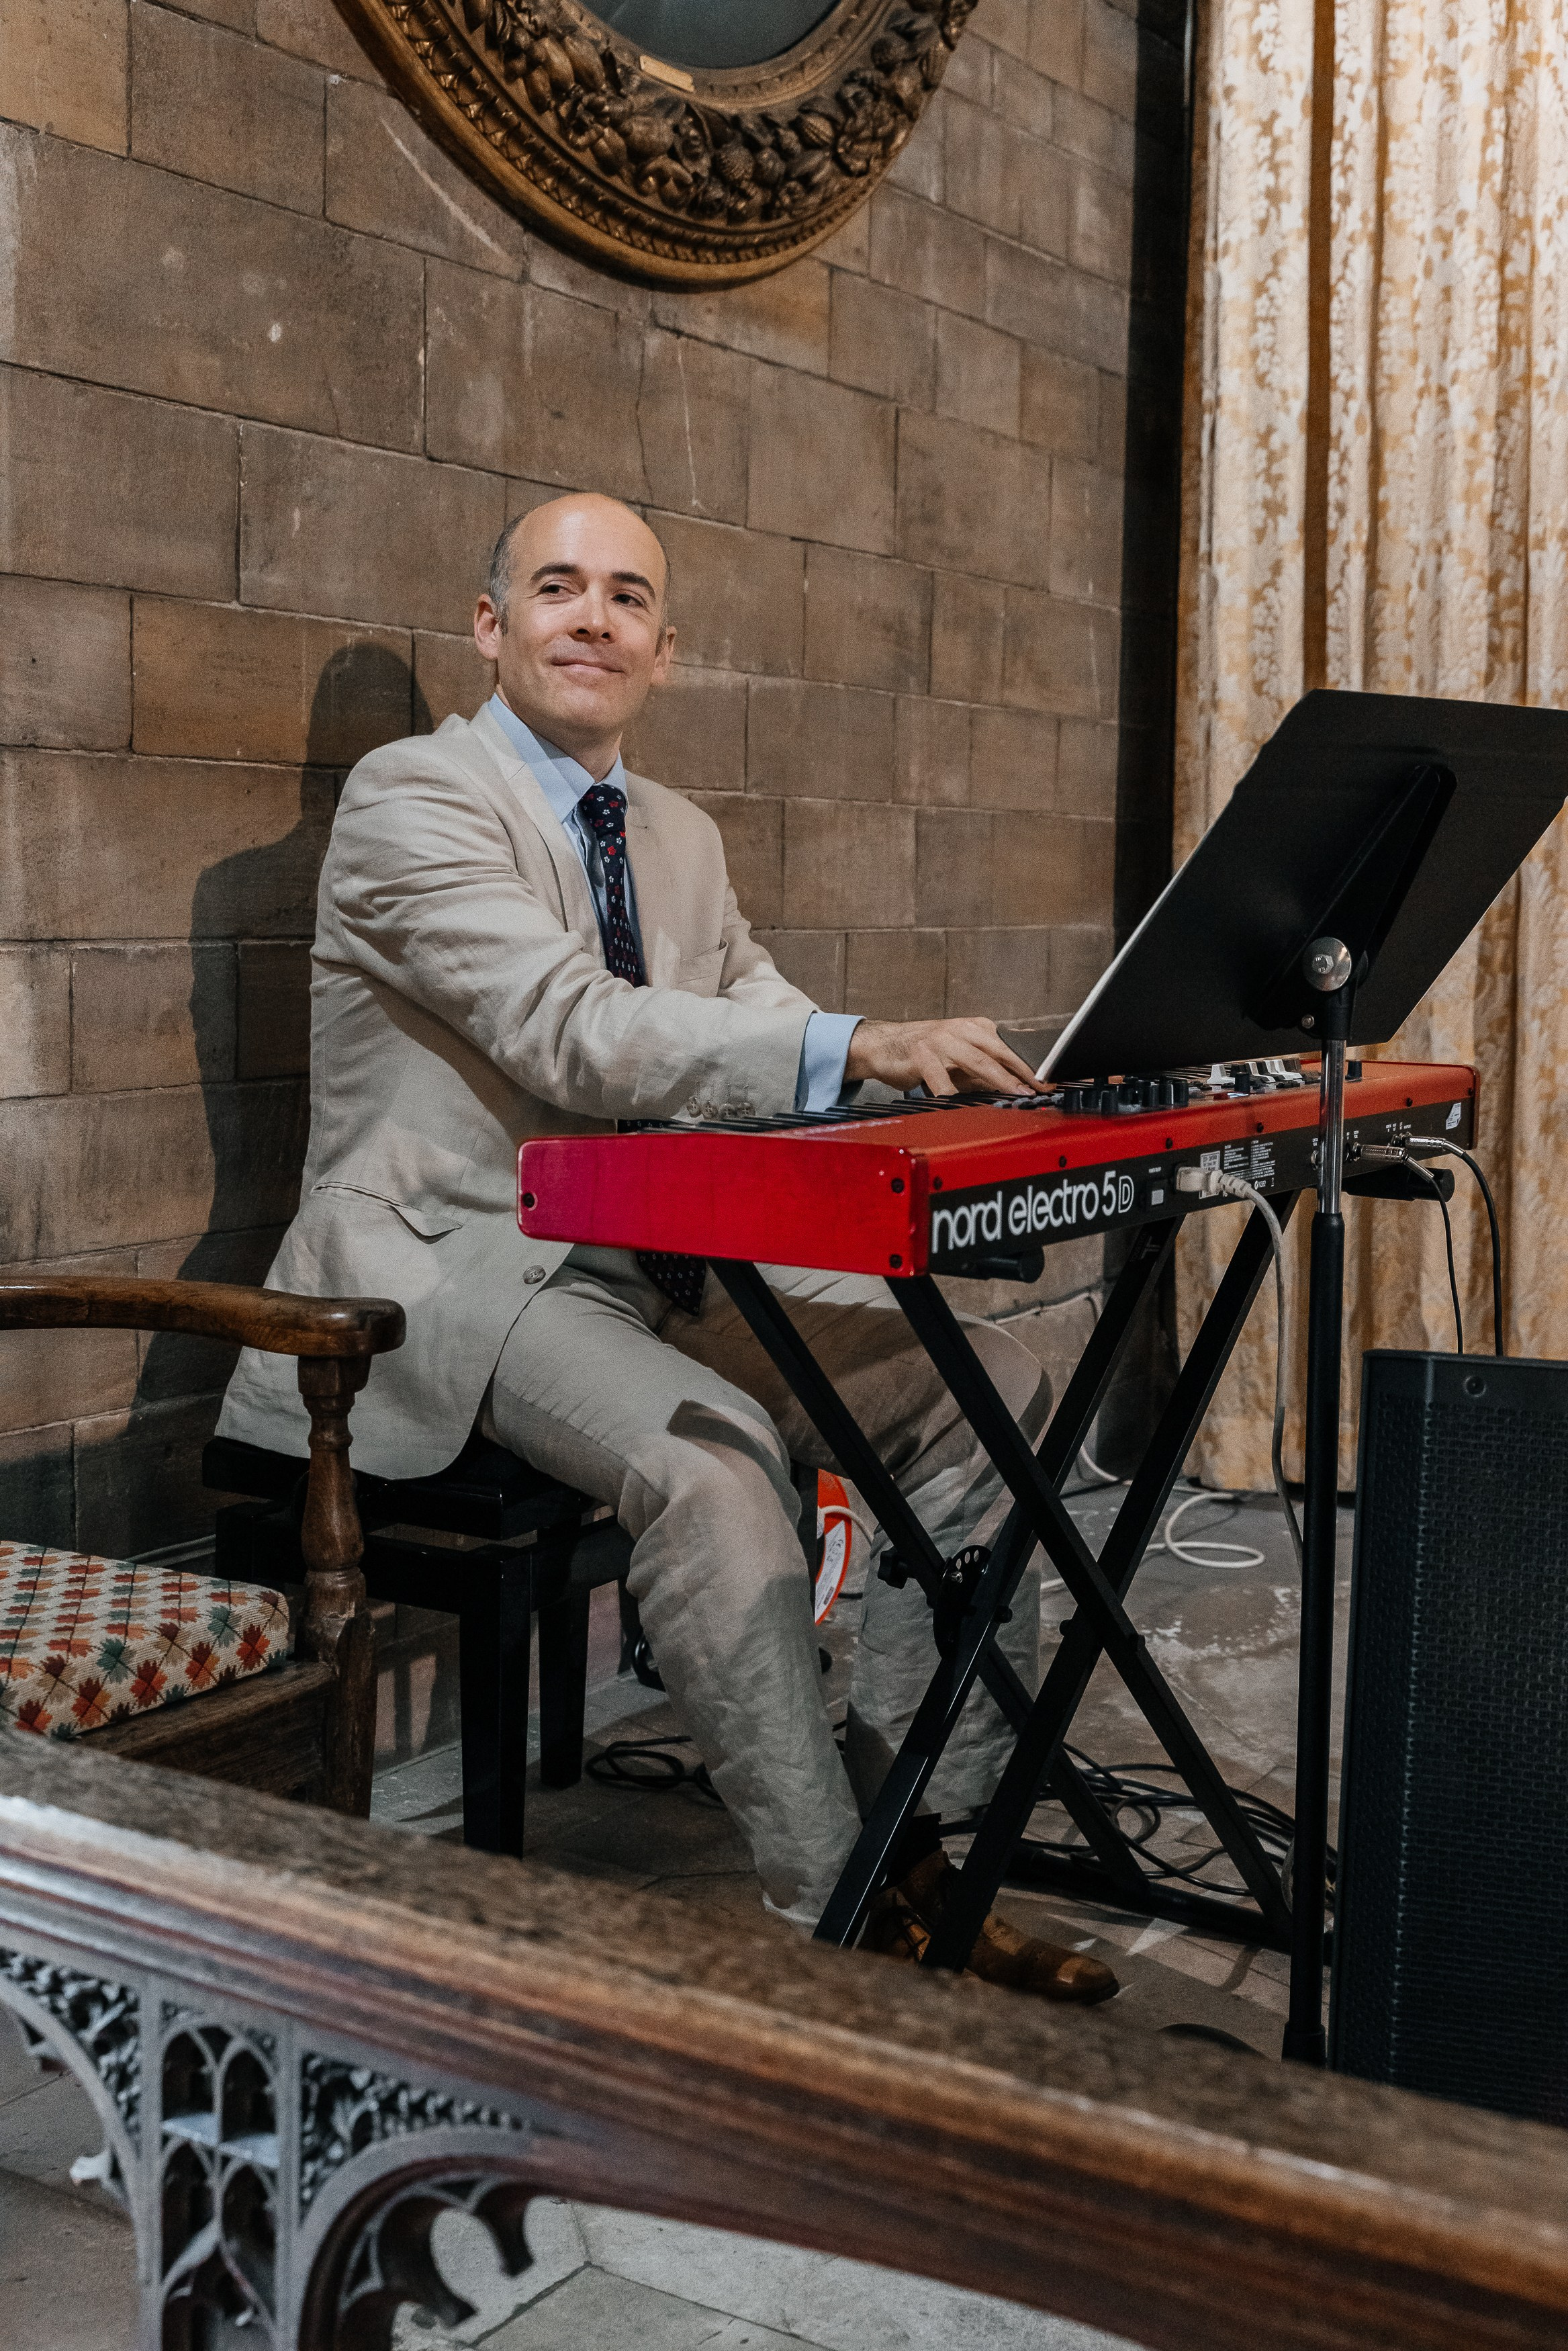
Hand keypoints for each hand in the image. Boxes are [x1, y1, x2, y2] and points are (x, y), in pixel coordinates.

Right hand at [843, 1017, 1041, 1097]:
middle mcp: (961, 1029)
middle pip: (1000, 1050)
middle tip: (1042, 1086)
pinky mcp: (921, 1054)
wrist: (882, 1044)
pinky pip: (942, 1079)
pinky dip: (954, 1095)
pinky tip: (965, 1106)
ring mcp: (941, 1039)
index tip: (1050, 1079)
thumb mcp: (960, 1056)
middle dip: (1024, 1070)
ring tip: (1016, 1093)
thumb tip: (1017, 1087)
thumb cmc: (924, 1053)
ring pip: (977, 1061)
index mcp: (976, 1027)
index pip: (1011, 1045)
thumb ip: (985, 1070)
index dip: (1032, 1062)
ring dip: (1000, 1079)